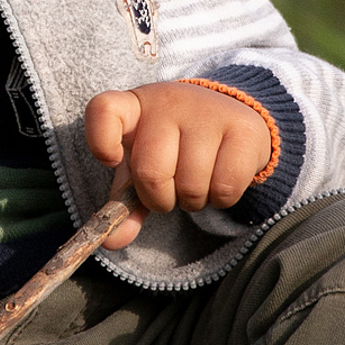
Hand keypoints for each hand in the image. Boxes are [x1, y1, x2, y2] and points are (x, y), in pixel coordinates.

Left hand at [84, 81, 272, 249]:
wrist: (232, 118)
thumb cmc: (176, 146)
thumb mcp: (143, 164)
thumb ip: (125, 202)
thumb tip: (111, 241)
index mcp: (134, 107)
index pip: (103, 110)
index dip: (101, 141)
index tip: (112, 160)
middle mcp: (168, 103)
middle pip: (150, 172)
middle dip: (160, 198)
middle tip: (172, 187)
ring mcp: (207, 112)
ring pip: (190, 186)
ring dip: (192, 201)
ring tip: (198, 180)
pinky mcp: (243, 129)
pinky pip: (225, 189)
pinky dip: (220, 200)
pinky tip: (220, 180)